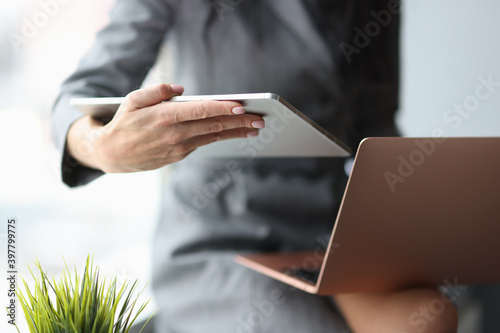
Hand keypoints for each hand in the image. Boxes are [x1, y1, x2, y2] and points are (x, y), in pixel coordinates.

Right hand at [67, 83, 264, 171]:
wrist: (111, 155)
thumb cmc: (122, 123)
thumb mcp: (132, 100)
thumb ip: (158, 91)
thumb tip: (183, 90)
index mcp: (164, 117)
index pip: (200, 111)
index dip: (223, 109)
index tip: (242, 106)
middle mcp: (174, 134)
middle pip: (213, 126)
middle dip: (239, 122)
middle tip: (260, 119)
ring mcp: (178, 148)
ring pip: (213, 138)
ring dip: (235, 133)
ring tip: (255, 128)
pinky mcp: (179, 156)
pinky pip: (203, 144)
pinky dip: (220, 139)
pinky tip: (233, 134)